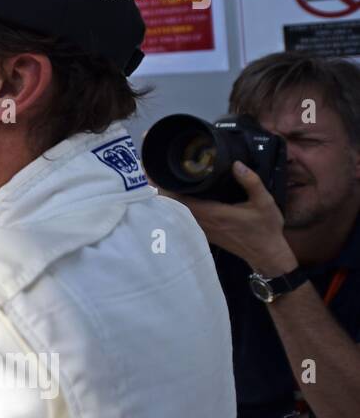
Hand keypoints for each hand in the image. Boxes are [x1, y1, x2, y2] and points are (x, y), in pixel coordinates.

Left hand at [161, 161, 297, 274]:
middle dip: (161, 189)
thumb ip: (251, 182)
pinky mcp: (205, 233)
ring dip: (166, 199)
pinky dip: (176, 207)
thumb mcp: (264, 202)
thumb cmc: (266, 228)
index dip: (166, 188)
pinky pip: (185, 218)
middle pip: (174, 205)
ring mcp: (202, 229)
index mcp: (214, 213)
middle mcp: (203, 222)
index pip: (181, 200)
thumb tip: (236, 163)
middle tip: (150, 172)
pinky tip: (174, 196)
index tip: (154, 174)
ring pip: (177, 212)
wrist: (267, 254)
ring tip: (157, 180)